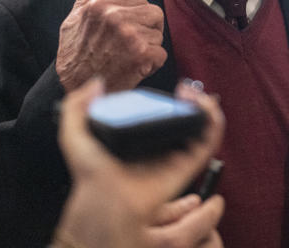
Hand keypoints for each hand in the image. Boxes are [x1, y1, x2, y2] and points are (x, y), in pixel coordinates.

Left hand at [55, 78, 225, 247]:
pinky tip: (201, 105)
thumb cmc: (90, 180)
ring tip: (191, 94)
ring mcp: (176, 159)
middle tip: (184, 90)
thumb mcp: (76, 138)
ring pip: (202, 130)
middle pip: (187, 123)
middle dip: (192, 103)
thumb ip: (76, 108)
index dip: (169, 103)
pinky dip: (212, 121)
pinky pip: (208, 142)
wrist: (103, 203)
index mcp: (139, 145)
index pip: (162, 120)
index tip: (166, 89)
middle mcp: (162, 152)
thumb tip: (95, 84)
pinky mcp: (188, 167)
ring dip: (204, 108)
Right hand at [56, 0, 167, 91]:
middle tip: (135, 43)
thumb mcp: (72, 21)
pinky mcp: (140, 55)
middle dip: (149, 28)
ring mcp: (130, 36)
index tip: (129, 28)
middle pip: (155, 13)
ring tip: (130, 56)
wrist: (74, 88)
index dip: (138, 15)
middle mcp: (116, 17)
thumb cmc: (74, 55)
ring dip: (149, 48)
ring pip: (158, 35)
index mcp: (101, 6)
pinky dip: (152, 64)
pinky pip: (161, 54)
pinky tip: (136, 68)